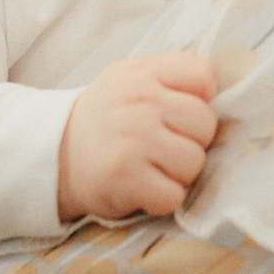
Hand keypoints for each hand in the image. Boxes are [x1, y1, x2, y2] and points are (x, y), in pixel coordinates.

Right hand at [57, 53, 216, 222]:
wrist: (53, 156)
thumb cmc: (104, 119)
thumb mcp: (129, 79)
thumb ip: (170, 76)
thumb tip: (220, 93)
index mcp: (143, 73)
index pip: (203, 76)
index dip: (200, 99)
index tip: (178, 114)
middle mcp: (139, 102)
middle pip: (206, 124)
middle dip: (191, 141)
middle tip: (164, 147)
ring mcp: (134, 139)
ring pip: (195, 162)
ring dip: (179, 174)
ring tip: (153, 168)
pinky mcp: (127, 178)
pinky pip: (175, 195)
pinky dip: (163, 199)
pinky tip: (144, 188)